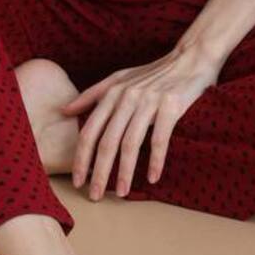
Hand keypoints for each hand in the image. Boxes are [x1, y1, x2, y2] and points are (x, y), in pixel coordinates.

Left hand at [60, 45, 221, 200]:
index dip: (81, 159)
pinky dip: (155, 160)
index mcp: (112, 92)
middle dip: (99, 172)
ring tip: (122, 193)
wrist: (190, 57)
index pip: (90, 131)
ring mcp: (149, 101)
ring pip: (131, 143)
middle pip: (107, 141)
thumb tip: (64, 110)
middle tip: (95, 196)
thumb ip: (92, 94)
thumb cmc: (153, 72)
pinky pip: (159, 139)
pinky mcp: (171, 106)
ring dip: (125, 172)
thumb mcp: (120, 78)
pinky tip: (152, 178)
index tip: (78, 181)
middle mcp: (127, 97)